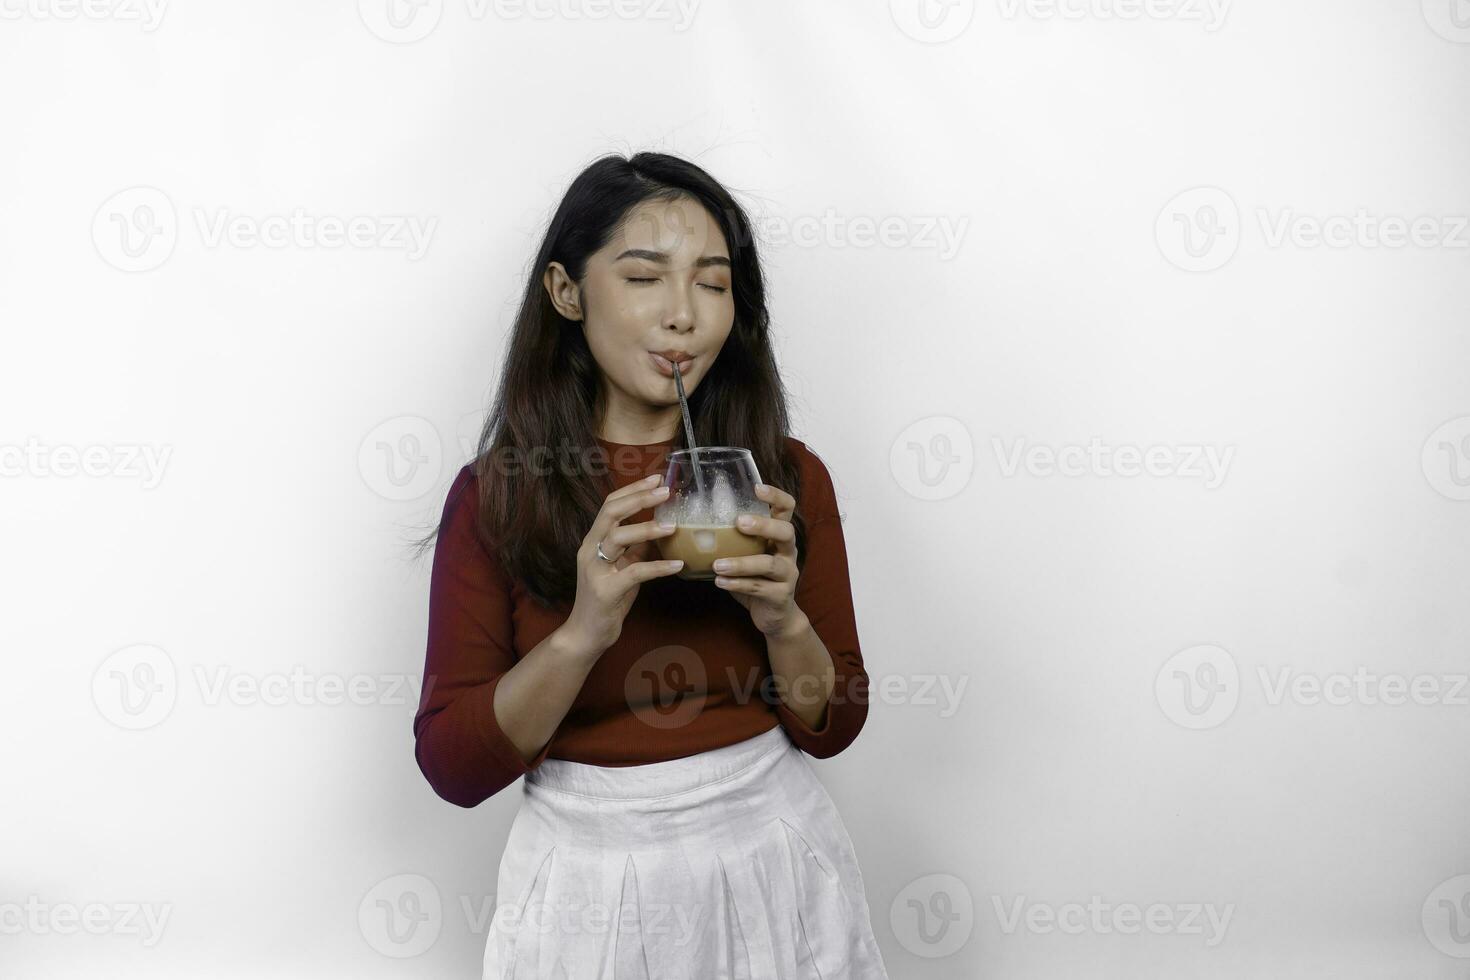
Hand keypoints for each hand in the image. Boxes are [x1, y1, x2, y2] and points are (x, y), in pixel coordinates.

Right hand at [563, 474, 684, 655]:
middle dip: (638, 498)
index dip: (632, 489)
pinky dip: (658, 566)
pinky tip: (678, 564)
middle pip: (610, 512)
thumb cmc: (607, 599)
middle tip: (666, 491)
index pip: (610, 505)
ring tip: (674, 526)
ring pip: (618, 537)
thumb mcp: (623, 568)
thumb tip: (659, 529)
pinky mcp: (606, 590)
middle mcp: (590, 550)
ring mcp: (595, 569)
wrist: (587, 634)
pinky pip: (635, 572)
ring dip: (647, 528)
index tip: (656, 478)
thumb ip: (636, 549)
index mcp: (594, 541)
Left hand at [712, 482, 802, 635]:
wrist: (774, 615)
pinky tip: (719, 582)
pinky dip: (738, 584)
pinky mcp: (781, 596)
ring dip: (742, 563)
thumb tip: (689, 521)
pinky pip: (759, 588)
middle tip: (739, 522)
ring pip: (769, 564)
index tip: (756, 487)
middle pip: (785, 531)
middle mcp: (788, 551)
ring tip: (717, 565)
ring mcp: (788, 574)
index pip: (787, 508)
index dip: (776, 495)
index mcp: (780, 536)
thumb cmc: (755, 578)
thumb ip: (730, 539)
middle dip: (763, 525)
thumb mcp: (746, 554)